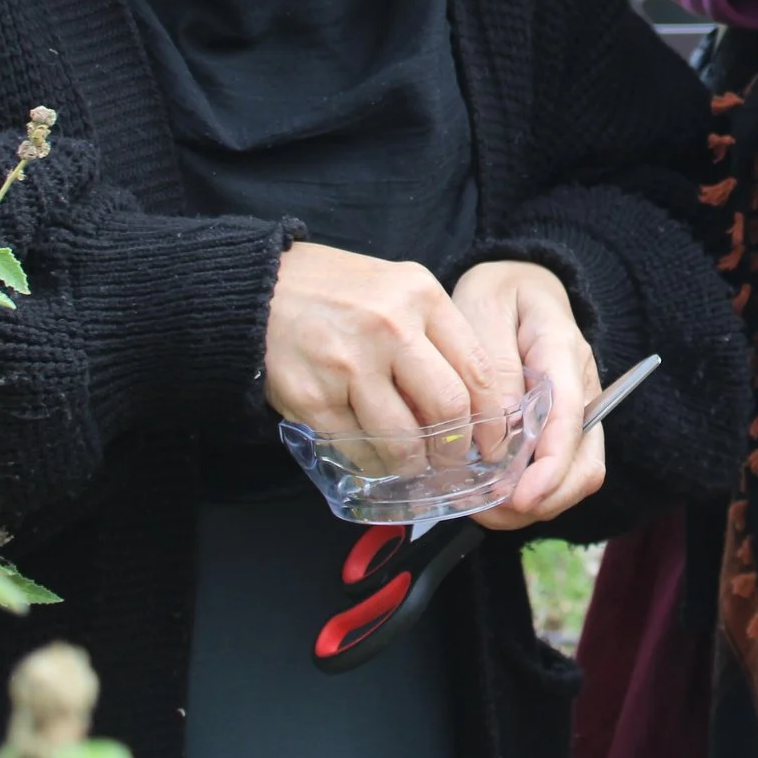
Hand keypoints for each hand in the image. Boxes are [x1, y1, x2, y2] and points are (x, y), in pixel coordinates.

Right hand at [264, 241, 505, 469]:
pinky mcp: (313, 397)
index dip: (492, 417)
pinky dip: (371, 465)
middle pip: (448, 407)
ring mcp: (349, 364)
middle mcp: (390, 328)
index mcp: (422, 296)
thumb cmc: (341, 293)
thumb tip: (471, 406)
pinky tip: (375, 462)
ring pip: (403, 439)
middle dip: (457, 448)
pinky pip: (356, 448)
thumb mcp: (400, 290)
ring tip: (414, 467)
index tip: (494, 442)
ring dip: (414, 464)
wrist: (263, 289)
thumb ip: (436, 336)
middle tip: (454, 463)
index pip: (477, 369)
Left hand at [450, 260, 605, 529]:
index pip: (569, 418)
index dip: (550, 466)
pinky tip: (491, 495)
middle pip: (585, 462)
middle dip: (544, 499)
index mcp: (562, 351)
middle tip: (489, 512)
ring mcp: (577, 411)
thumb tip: (503, 423)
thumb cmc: (499, 293)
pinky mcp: (564, 428)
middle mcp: (581, 388)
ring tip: (483, 508)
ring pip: (578, 475)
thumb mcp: (484, 305)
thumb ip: (494, 362)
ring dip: (536, 505)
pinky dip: (531, 495)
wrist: (522, 283)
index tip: (522, 498)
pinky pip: (560, 473)